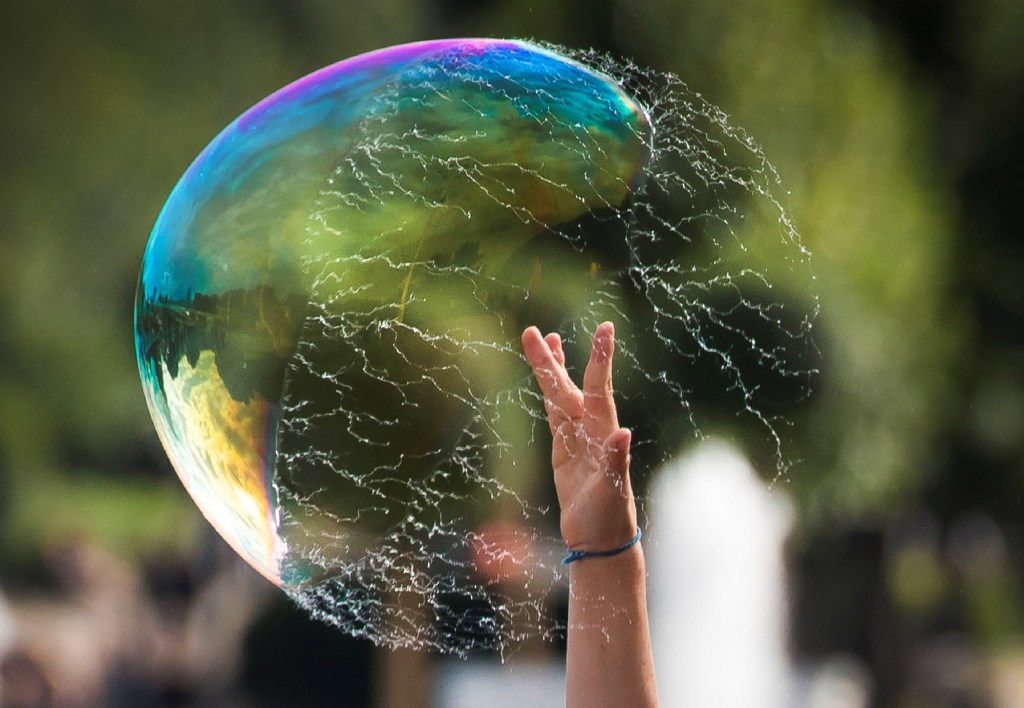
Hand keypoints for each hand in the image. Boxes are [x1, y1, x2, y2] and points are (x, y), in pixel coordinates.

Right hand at [522, 322, 636, 550]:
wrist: (601, 542)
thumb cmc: (609, 519)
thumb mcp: (612, 492)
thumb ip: (616, 461)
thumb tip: (623, 433)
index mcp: (603, 435)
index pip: (598, 390)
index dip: (600, 359)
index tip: (604, 329)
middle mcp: (591, 431)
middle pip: (569, 388)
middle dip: (553, 361)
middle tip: (535, 331)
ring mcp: (577, 440)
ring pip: (560, 397)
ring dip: (552, 370)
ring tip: (542, 339)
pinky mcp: (564, 452)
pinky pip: (555, 416)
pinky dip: (550, 395)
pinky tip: (548, 379)